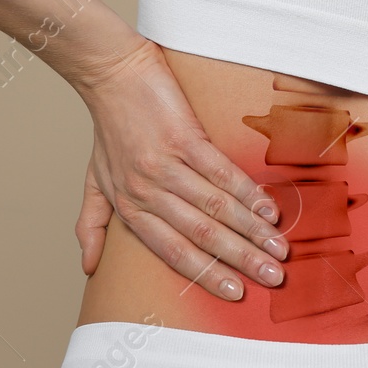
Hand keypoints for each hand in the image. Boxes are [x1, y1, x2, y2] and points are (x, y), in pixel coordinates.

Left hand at [72, 38, 288, 299]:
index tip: (237, 293)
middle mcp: (147, 192)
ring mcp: (165, 165)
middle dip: (241, 260)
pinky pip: (221, 173)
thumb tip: (88, 268)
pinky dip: (247, 193)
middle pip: (200, 235)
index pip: (172, 252)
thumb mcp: (93, 180)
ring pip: (215, 208)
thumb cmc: (108, 127)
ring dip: (251, 231)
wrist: (113, 74)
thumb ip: (91, 225)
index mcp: (129, 208)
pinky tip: (268, 208)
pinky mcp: (183, 137)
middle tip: (273, 278)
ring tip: (279, 248)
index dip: (207, 275)